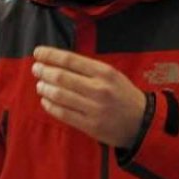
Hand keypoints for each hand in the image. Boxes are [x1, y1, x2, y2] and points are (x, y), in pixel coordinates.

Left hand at [31, 46, 146, 147]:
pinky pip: (63, 114)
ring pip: (60, 96)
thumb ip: (89, 70)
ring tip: (40, 85)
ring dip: (45, 89)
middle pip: (62, 77)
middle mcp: (99, 89)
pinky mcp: (90, 125)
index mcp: (104, 73)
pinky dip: (50, 106)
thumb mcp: (112, 75)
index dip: (51, 55)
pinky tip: (45, 101)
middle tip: (36, 69)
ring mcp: (94, 108)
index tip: (38, 53)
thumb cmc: (123, 95)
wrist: (142, 122)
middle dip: (44, 71)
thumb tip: (59, 62)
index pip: (71, 60)